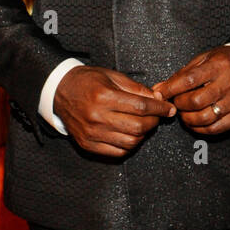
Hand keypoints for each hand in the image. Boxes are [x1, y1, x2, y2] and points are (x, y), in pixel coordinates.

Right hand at [54, 66, 175, 156]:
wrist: (60, 91)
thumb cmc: (87, 81)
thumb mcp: (112, 76)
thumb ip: (136, 88)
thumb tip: (158, 99)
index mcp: (103, 96)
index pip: (141, 106)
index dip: (159, 108)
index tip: (169, 109)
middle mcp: (97, 116)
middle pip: (138, 126)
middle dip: (154, 122)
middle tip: (158, 116)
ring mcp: (92, 133)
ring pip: (131, 142)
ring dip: (144, 135)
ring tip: (144, 124)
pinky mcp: (88, 144)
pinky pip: (118, 152)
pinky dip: (130, 145)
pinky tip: (131, 134)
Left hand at [151, 46, 229, 134]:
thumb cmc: (226, 62)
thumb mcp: (205, 59)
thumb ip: (182, 74)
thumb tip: (160, 89)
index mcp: (219, 66)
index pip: (189, 80)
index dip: (171, 89)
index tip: (160, 93)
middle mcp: (229, 84)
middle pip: (196, 101)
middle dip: (179, 105)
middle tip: (176, 103)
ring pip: (205, 118)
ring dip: (188, 119)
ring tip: (184, 113)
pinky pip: (216, 128)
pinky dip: (200, 128)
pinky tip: (195, 122)